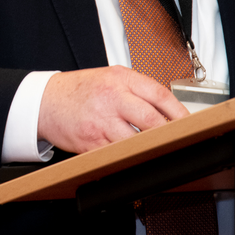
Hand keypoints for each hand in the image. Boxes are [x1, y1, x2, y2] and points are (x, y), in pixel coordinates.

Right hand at [37, 66, 189, 153]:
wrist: (46, 101)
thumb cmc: (80, 89)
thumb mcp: (111, 77)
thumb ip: (137, 88)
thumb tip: (166, 106)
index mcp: (120, 79)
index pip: (159, 95)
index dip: (178, 111)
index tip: (189, 122)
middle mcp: (112, 99)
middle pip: (151, 119)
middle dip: (168, 133)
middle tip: (179, 140)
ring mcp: (101, 122)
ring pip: (135, 140)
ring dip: (150, 148)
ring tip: (160, 150)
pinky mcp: (91, 143)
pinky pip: (116, 154)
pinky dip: (128, 157)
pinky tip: (135, 158)